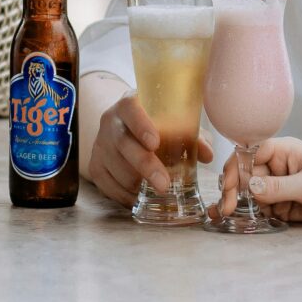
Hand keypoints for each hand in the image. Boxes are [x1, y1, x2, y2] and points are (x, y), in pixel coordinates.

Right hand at [87, 94, 210, 208]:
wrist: (123, 128)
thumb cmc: (156, 125)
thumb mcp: (174, 123)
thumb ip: (192, 136)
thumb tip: (207, 155)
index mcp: (129, 104)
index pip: (130, 109)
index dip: (141, 125)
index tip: (155, 142)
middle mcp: (110, 122)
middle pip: (123, 143)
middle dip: (145, 166)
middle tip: (164, 184)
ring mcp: (100, 144)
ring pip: (115, 168)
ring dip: (137, 183)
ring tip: (157, 190)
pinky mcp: (94, 165)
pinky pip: (107, 185)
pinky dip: (125, 195)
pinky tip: (140, 197)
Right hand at [217, 135, 301, 227]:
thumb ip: (278, 187)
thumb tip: (248, 186)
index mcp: (284, 150)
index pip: (250, 153)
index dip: (236, 168)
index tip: (227, 187)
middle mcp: (279, 166)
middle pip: (247, 174)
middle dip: (235, 190)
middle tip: (228, 209)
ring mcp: (281, 185)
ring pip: (253, 193)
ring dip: (246, 204)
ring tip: (235, 216)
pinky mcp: (285, 203)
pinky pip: (264, 207)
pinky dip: (258, 214)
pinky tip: (254, 220)